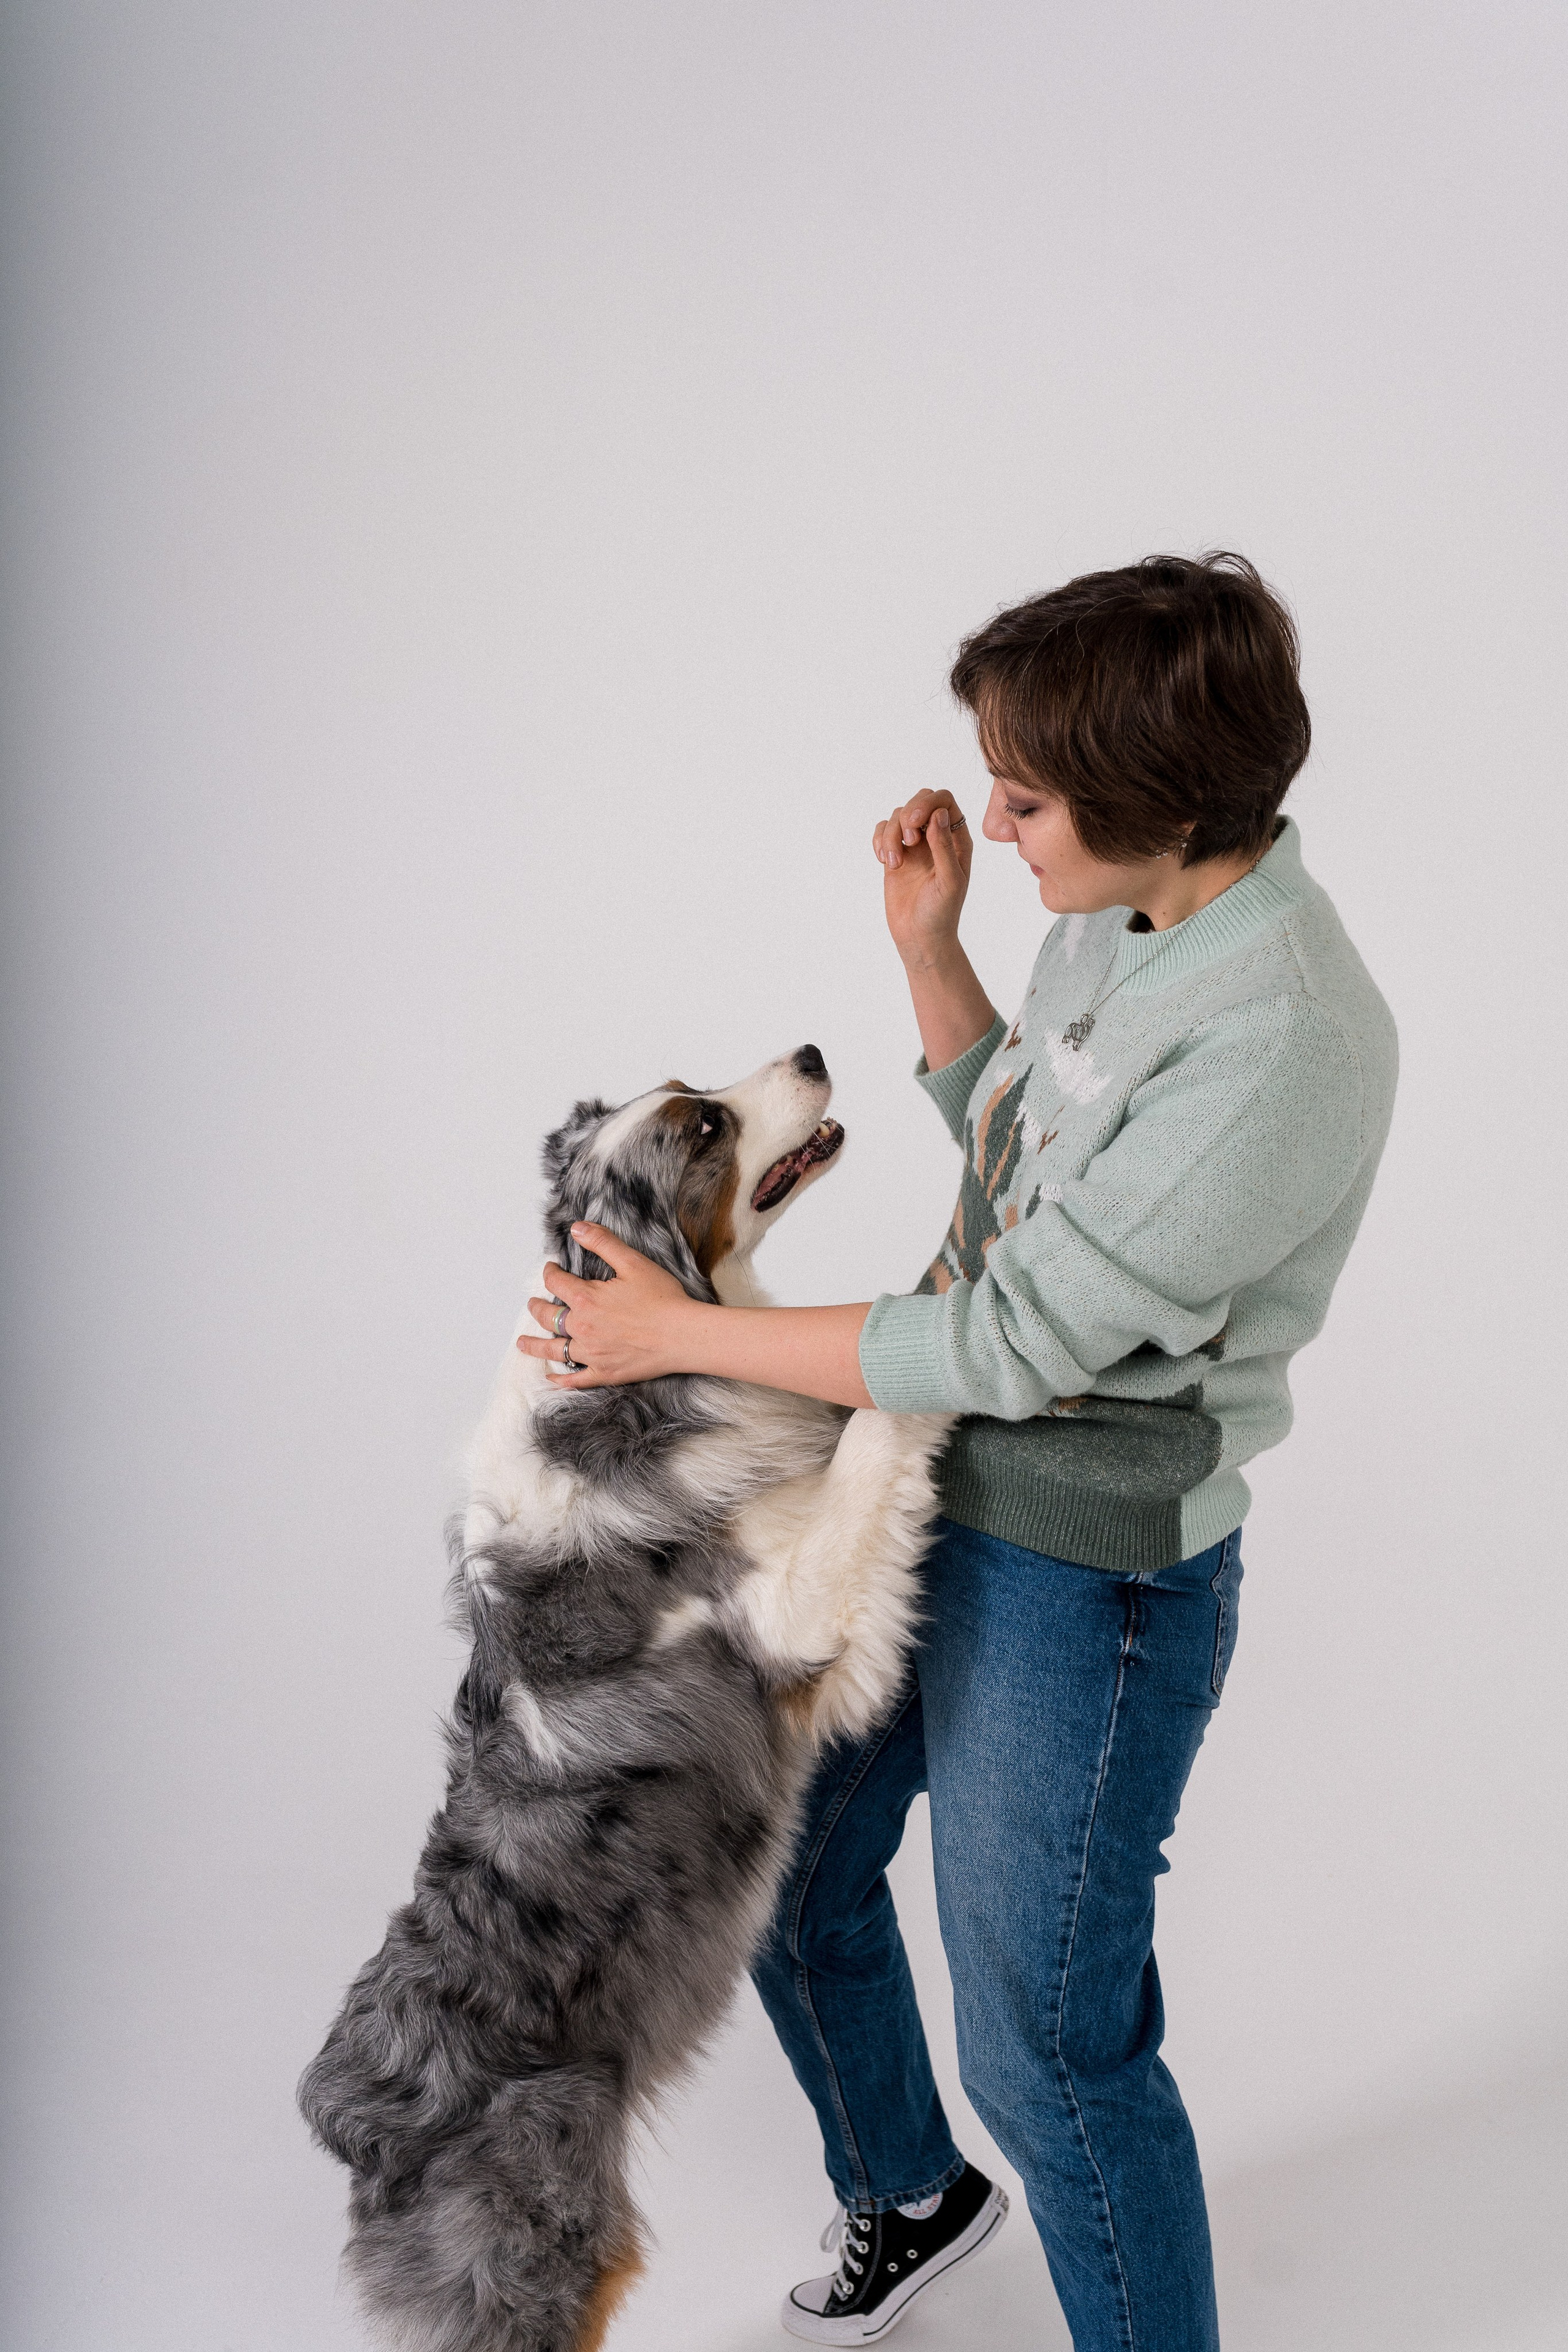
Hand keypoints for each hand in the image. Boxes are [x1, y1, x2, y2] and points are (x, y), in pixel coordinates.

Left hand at [519, 1223, 702, 1387]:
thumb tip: (577, 1228)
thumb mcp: (633, 1262)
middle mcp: (582, 1328)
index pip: (556, 1283)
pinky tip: (551, 1377)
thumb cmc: (662, 1298)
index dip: (550, 1273)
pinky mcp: (604, 1373)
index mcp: (586, 1299)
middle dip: (537, 1307)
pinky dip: (559, 1379)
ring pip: (554, 1350)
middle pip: (548, 1317)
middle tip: (533, 1303)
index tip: (550, 1269)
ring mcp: (591, 1354)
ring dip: (535, 1345)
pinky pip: (575, 1380)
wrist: (683, 1335)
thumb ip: (603, 1243)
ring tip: (522, 1343)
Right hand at [871, 789, 971, 967]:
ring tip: (893, 862)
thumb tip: (938, 814)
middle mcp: (936, 837)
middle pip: (920, 800)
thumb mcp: (950, 881)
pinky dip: (879, 840)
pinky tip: (884, 861)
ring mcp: (914, 845)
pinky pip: (882, 830)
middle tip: (908, 840)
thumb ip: (945, 846)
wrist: (920, 937)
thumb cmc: (941, 912)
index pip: (945, 800)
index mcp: (957, 839)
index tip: (915, 823)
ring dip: (890, 835)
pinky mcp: (895, 854)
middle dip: (908, 813)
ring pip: (897, 815)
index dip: (928, 802)